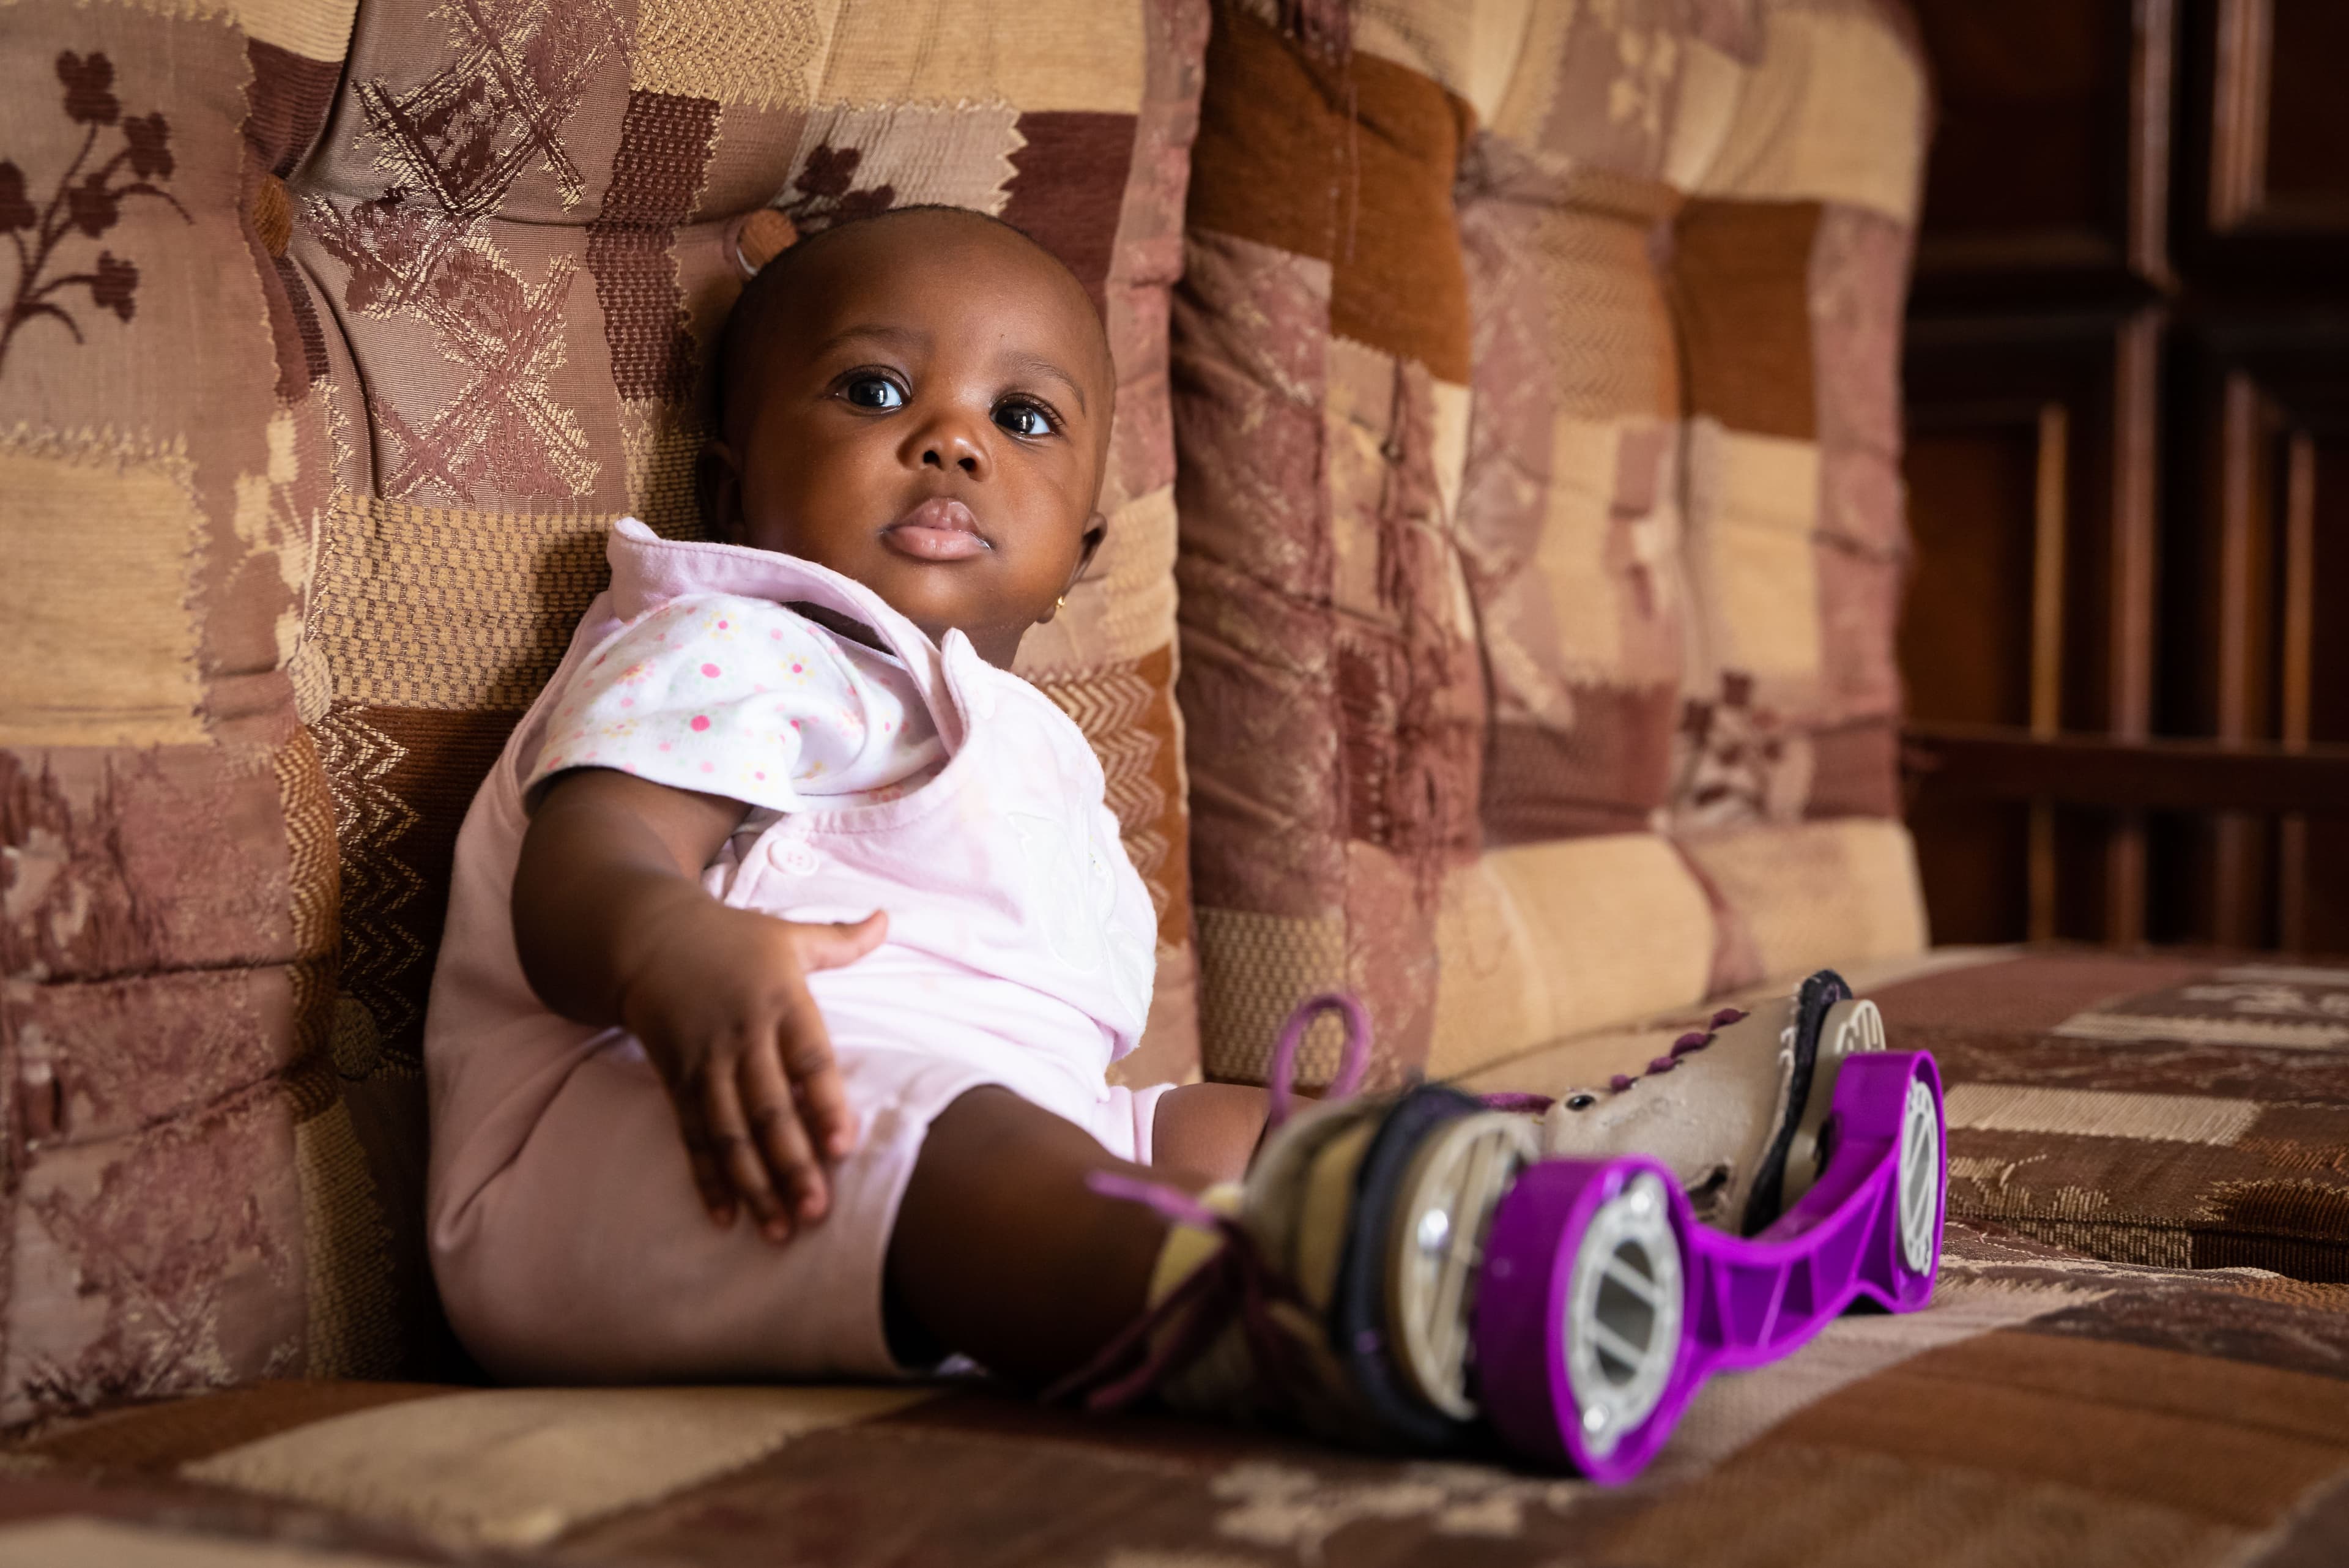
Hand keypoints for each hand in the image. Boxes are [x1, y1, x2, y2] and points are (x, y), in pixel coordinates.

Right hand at [615, 901, 885, 1242]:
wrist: (644, 937)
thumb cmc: (731, 939)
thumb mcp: (787, 934)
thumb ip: (842, 940)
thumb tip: (888, 919)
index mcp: (781, 1001)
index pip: (809, 1059)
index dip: (826, 1102)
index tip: (844, 1145)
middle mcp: (742, 1036)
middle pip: (768, 1108)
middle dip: (792, 1163)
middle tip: (817, 1212)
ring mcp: (705, 1062)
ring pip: (730, 1133)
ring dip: (754, 1185)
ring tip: (780, 1231)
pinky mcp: (675, 1080)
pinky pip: (693, 1135)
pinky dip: (707, 1178)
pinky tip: (725, 1217)